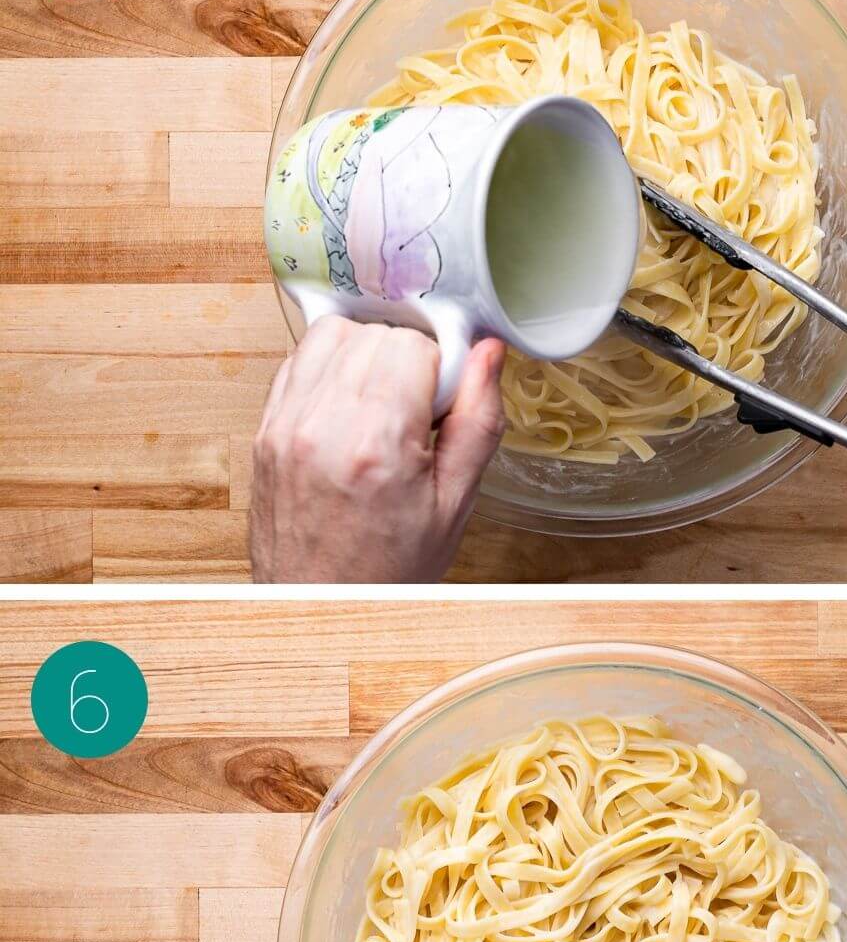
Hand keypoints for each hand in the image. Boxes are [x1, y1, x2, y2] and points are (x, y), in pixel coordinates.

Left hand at [251, 318, 505, 582]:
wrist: (322, 606)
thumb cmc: (388, 569)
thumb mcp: (455, 505)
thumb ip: (478, 421)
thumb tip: (487, 354)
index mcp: (378, 445)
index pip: (414, 346)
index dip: (439, 370)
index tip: (442, 406)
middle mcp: (323, 426)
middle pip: (375, 335)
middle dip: (406, 362)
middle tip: (416, 413)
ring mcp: (286, 425)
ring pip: (334, 335)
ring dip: (366, 356)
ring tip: (382, 406)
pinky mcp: (265, 430)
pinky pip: (298, 361)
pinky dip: (329, 369)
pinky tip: (349, 408)